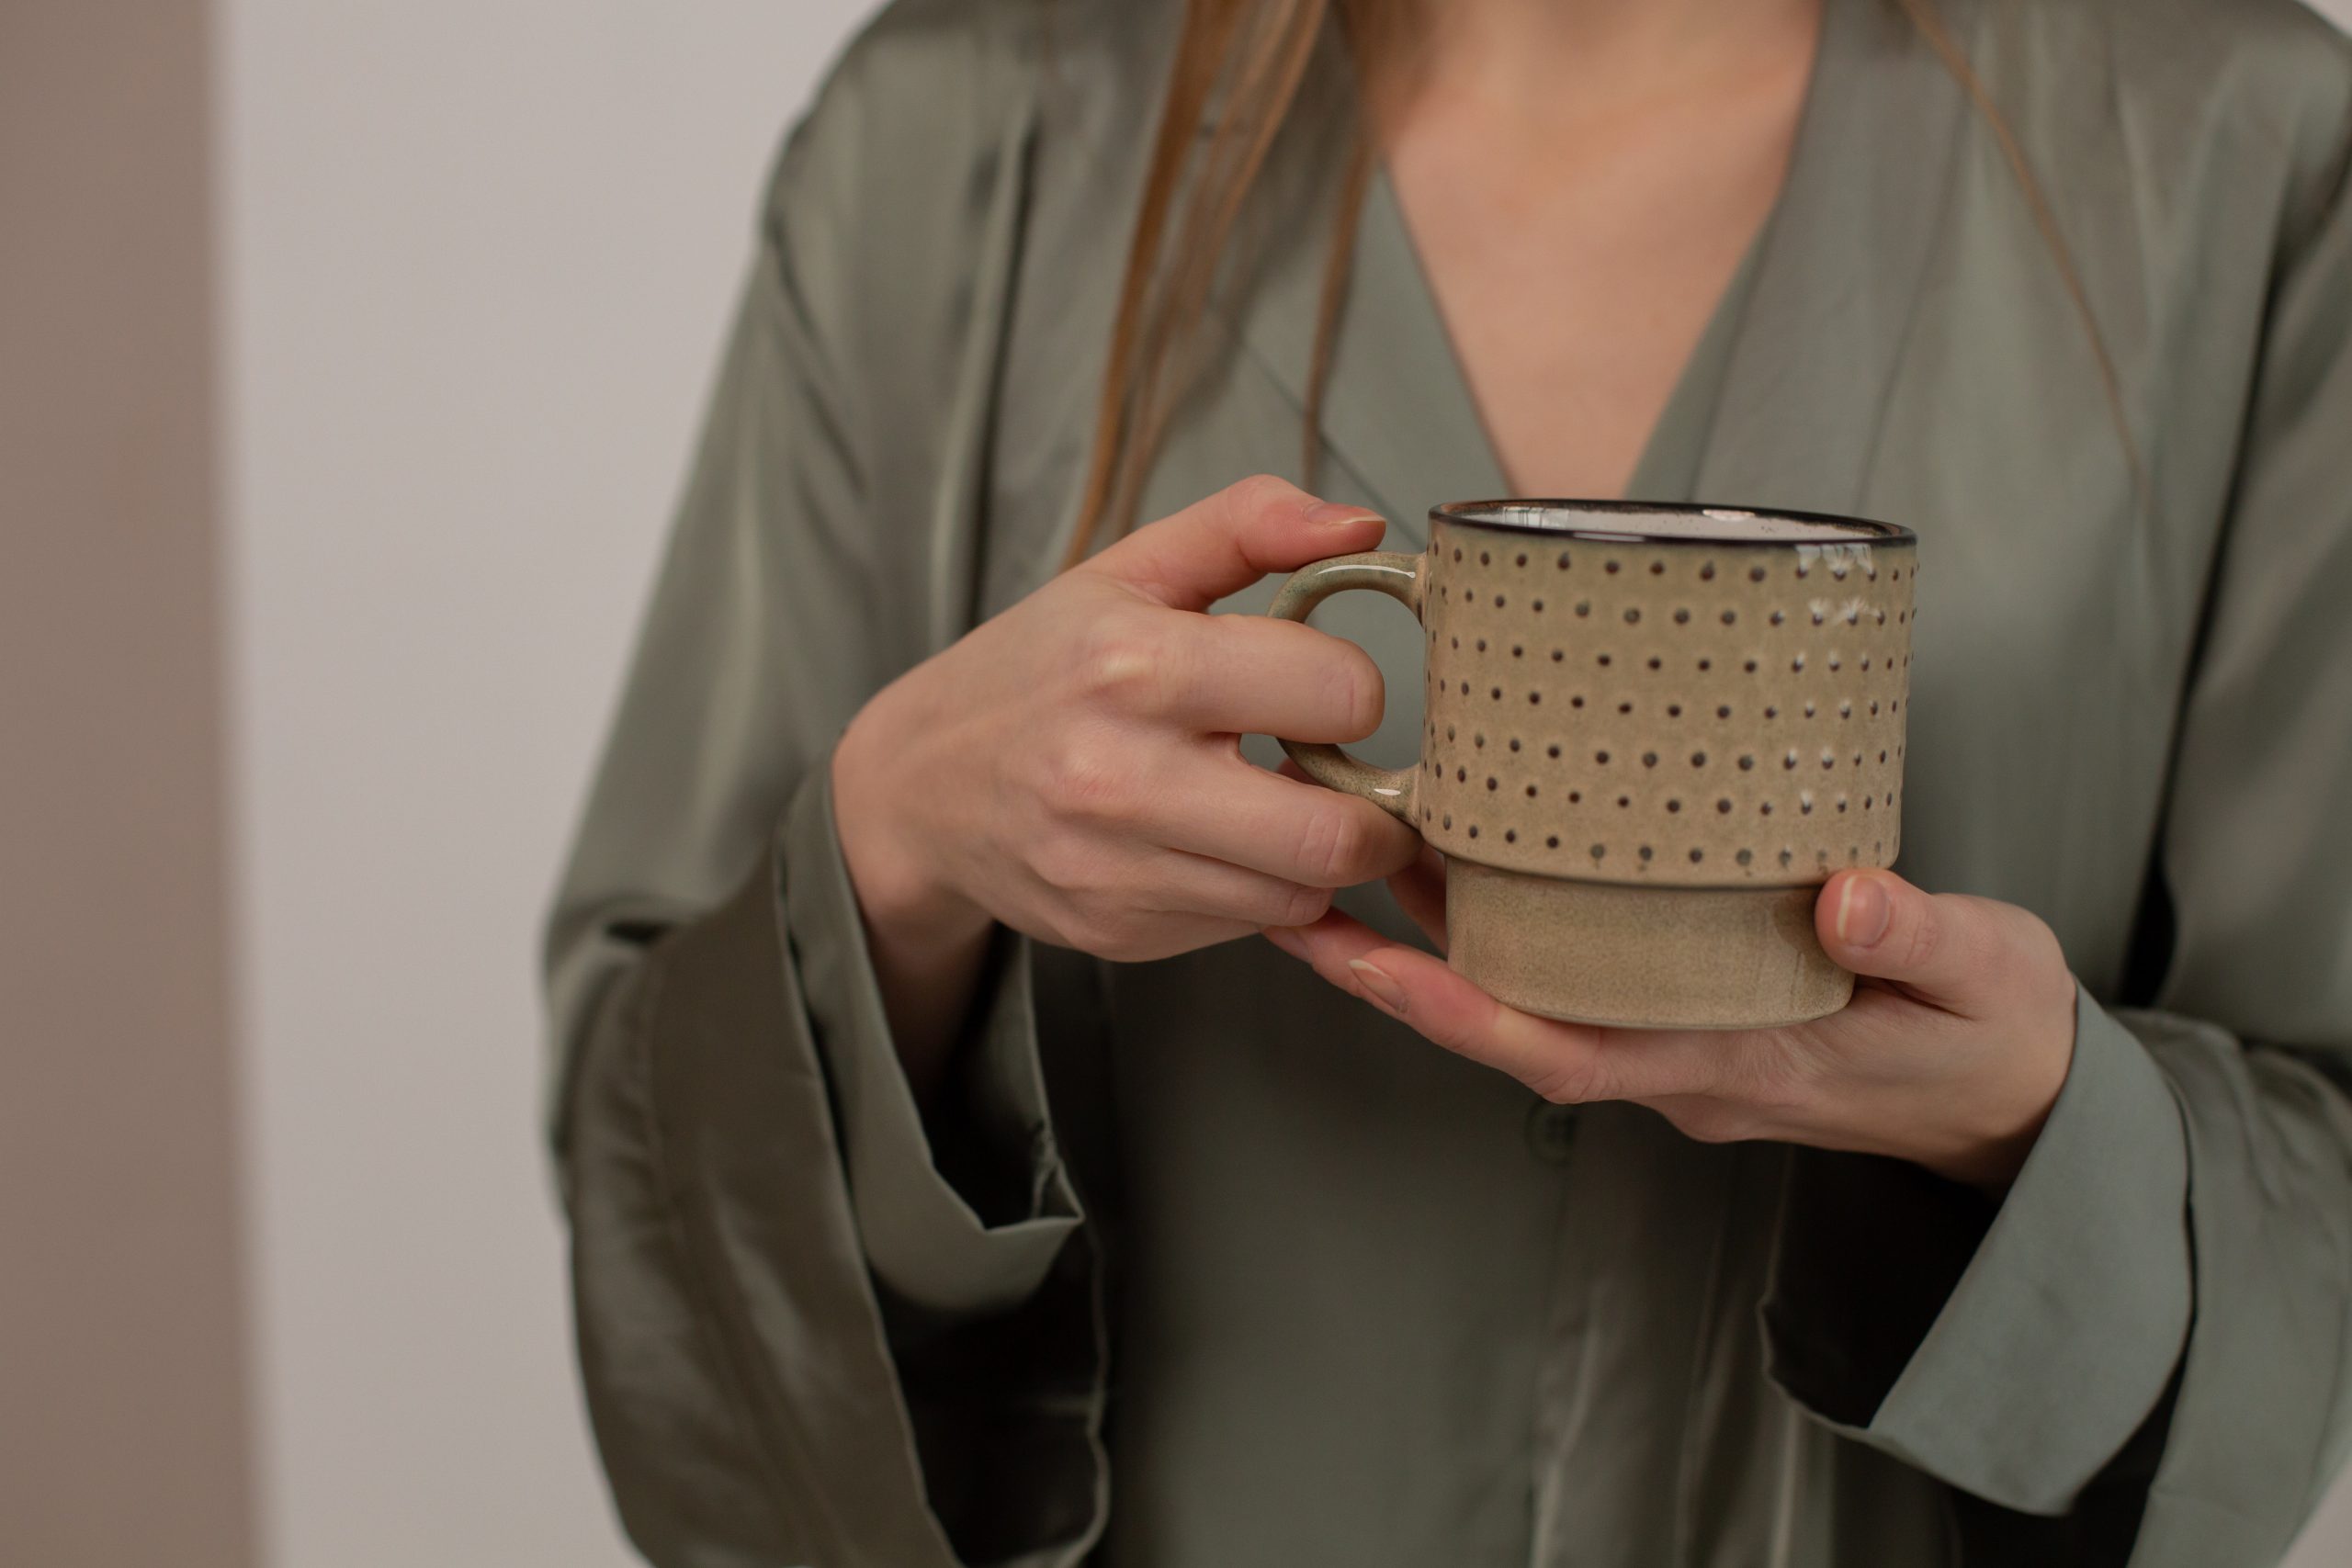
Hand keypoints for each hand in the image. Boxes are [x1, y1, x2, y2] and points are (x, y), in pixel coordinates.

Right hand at [835, 474, 1421, 968]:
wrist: (918, 785)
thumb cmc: (1040, 667)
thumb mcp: (1129, 569)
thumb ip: (1249, 525)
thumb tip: (1360, 528)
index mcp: (1137, 665)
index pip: (1338, 695)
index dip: (1353, 689)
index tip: (1325, 688)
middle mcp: (1121, 777)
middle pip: (1334, 837)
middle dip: (1375, 812)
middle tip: (1352, 780)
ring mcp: (1116, 869)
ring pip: (1300, 894)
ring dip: (1316, 858)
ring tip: (1282, 805)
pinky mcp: (1118, 932)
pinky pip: (1246, 928)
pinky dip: (1258, 891)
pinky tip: (1222, 844)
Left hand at [1264, 852, 2078, 1190]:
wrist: (2016, 1099)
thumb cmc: (1993, 1036)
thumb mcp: (1988, 982)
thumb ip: (1923, 940)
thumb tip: (1853, 900)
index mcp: (1736, 1065)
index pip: (1570, 1053)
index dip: (1463, 1014)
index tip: (1374, 964)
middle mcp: (1681, 1063)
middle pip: (1512, 1024)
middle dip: (1401, 972)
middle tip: (1302, 895)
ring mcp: (1677, 1042)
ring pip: (1530, 998)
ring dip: (1435, 942)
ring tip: (1344, 854)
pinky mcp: (1685, 1008)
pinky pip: (1570, 977)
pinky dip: (1504, 929)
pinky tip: (1466, 858)